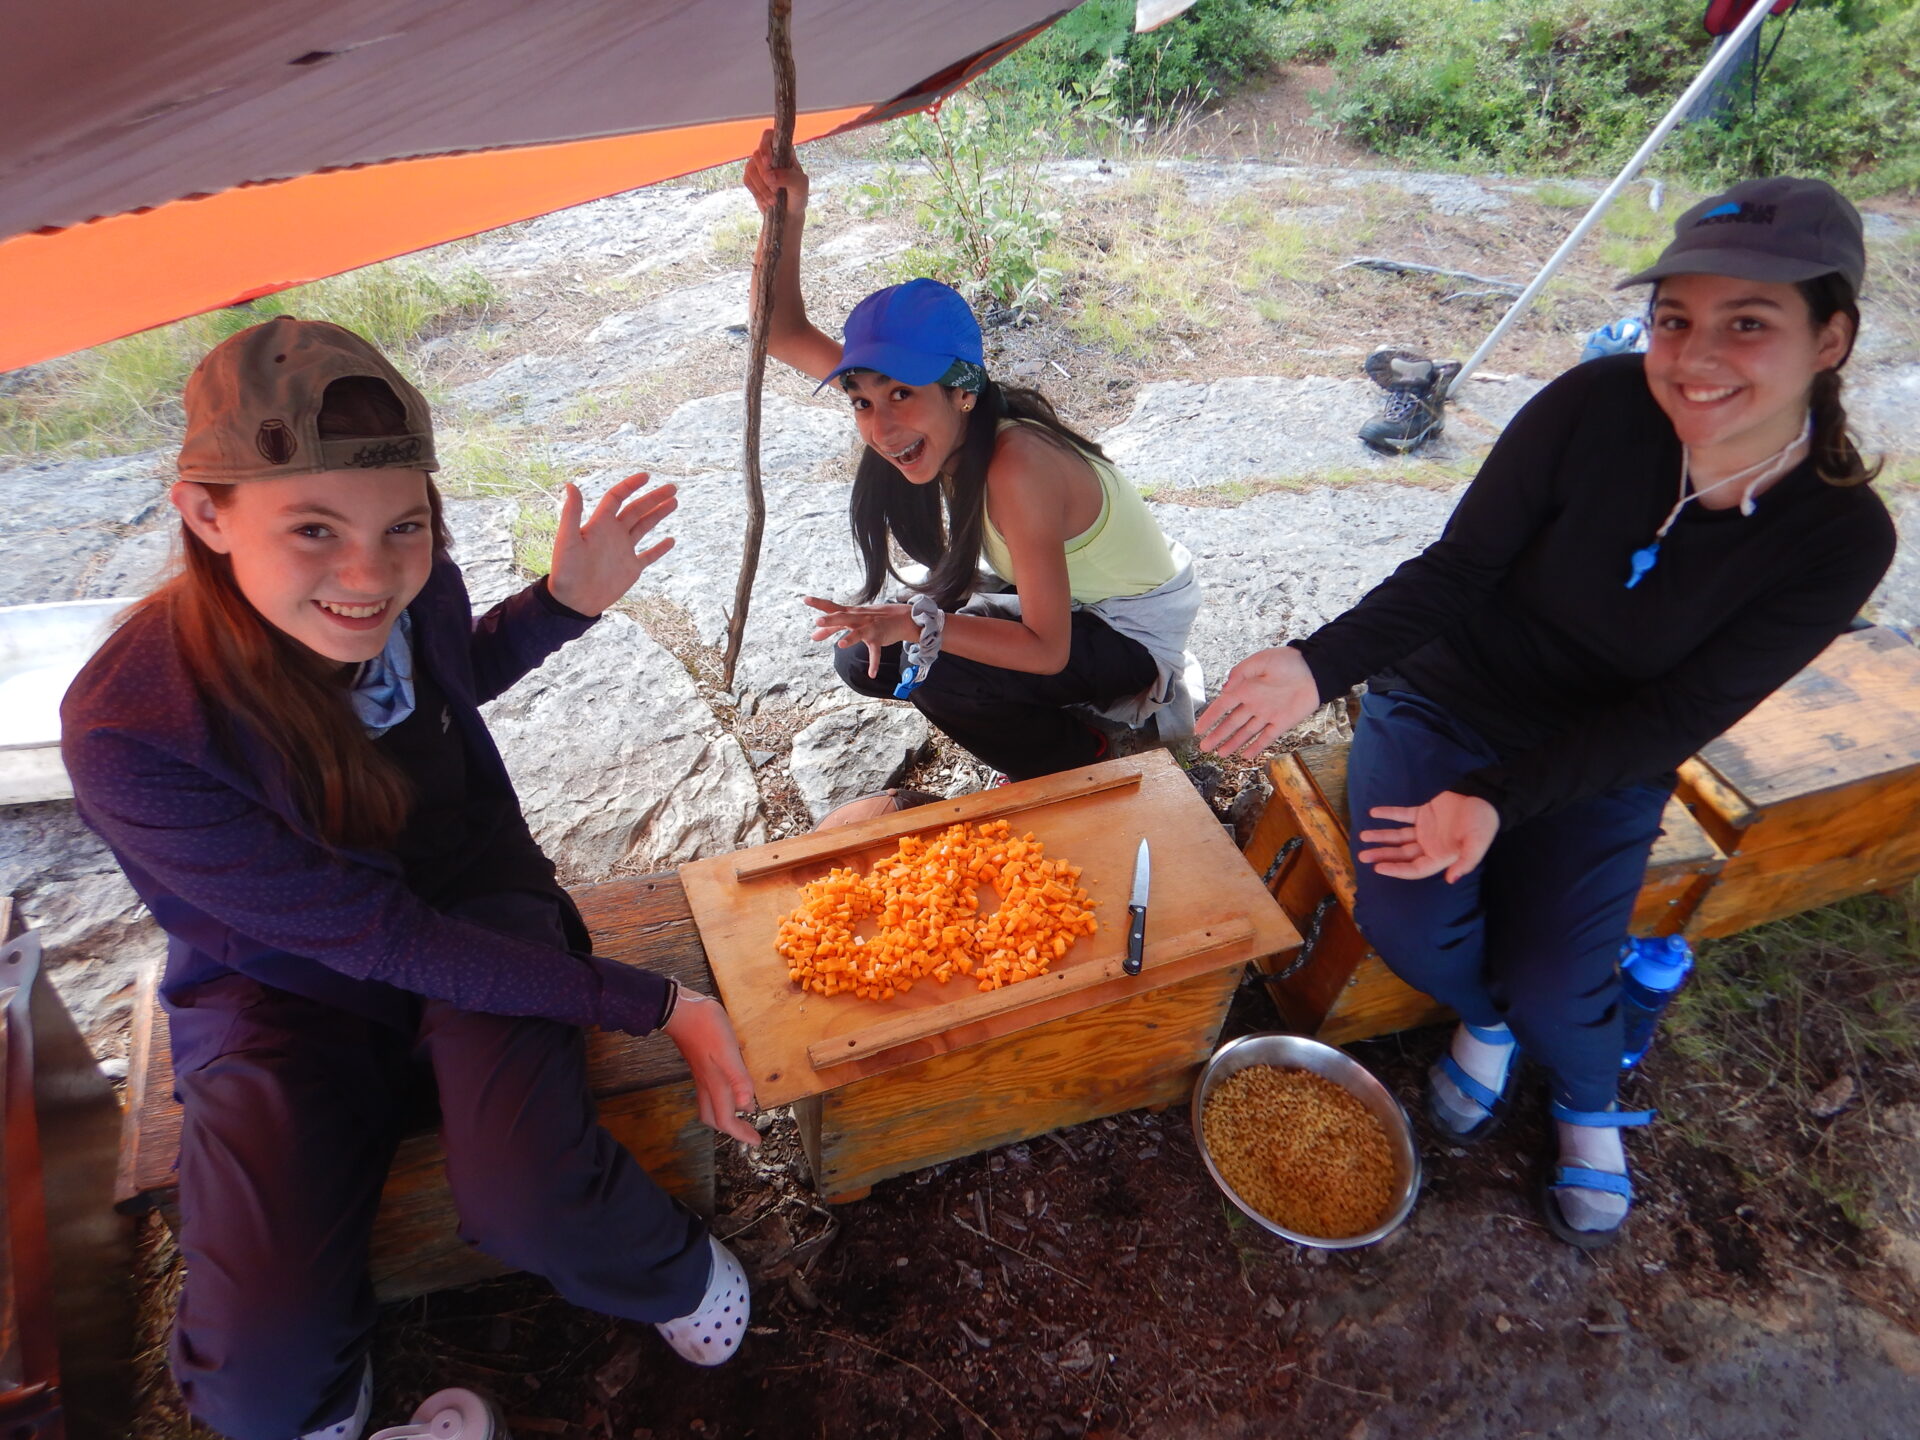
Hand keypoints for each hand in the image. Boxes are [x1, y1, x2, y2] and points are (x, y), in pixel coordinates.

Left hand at [546, 473, 676, 617]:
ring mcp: (624, 550)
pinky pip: (649, 556)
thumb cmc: (566, 570)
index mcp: (600, 524)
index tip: (646, 476)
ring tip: (674, 502)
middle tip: (672, 488)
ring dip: (659, 514)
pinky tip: (671, 540)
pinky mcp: (631, 568)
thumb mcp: (568, 539)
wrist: (573, 601)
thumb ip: (572, 512)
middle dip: (654, 498)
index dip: (630, 486)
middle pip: (637, 510)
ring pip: (645, 527)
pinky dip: (660, 548)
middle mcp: (613, 534)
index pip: (617, 498)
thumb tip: (570, 485)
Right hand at [663, 989, 761, 1145]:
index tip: (756, 1142)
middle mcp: (706, 1083)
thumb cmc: (706, 1027)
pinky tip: (732, 1088)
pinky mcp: (700, 1064)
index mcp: (715, 1084)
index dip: (741, 1134)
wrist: (680, 1009)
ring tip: (743, 1113)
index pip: (726, 1119)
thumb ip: (738, 1079)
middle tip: (750, 1132)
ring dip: (727, 1114)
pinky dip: (723, 1097)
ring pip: (711, 1105)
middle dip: (732, 1129)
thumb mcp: (728, 1052)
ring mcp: (701, 1074)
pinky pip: (710, 1090)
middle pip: (714, 1117)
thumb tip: (748, 1107)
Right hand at [744, 129, 809, 216]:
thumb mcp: (800, 185)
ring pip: (750, 169)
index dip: (765, 146)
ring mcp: (759, 167)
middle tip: (774, 188)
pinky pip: (747, 181)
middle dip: (764, 173)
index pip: (769, 136)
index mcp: (784, 151)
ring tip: (774, 200)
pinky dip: (757, 193)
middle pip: (757, 154)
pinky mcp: (752, 179)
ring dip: (761, 187)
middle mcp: (770, 156)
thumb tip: (770, 176)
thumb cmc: (798, 195)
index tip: (768, 162)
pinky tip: (767, 202)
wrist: (790, 212)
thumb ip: (788, 177)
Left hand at [804, 596, 917, 677]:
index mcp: (850, 613)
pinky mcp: (879, 638)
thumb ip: (831, 628)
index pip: (832, 607)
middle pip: (843, 617)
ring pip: (859, 633)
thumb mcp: (851, 620)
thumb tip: (813, 635)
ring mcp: (869, 628)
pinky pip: (875, 652)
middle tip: (818, 621)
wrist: (901, 617)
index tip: (805, 599)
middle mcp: (859, 618)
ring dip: (850, 638)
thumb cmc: (871, 618)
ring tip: (841, 644)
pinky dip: (874, 663)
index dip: (819, 603)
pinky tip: (871, 674)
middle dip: (831, 620)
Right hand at [1195, 645, 1320, 757]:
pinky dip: (1256, 747)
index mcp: (1246, 688)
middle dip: (1217, 736)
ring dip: (1233, 743)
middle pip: (1231, 723)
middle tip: (1204, 748)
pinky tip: (1245, 755)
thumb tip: (1225, 689)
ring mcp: (1267, 715)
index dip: (1210, 718)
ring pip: (1246, 733)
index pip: (1222, 706)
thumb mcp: (1260, 660)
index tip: (1198, 729)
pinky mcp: (1282, 722)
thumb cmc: (1288, 661)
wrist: (1315, 670)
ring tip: (1220, 754)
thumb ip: (1241, 672)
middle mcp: (1254, 703)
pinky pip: (1266, 737)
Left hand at [1356, 791, 1498, 883]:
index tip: (1379, 868)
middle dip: (1383, 855)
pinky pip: (1403, 815)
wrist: (1486, 799)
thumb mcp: (1477, 845)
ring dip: (1382, 836)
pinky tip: (1374, 813)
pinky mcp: (1423, 813)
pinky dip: (1389, 814)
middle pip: (1402, 854)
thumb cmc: (1482, 824)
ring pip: (1399, 836)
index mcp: (1440, 857)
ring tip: (1363, 837)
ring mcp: (1425, 830)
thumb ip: (1465, 862)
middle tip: (1362, 856)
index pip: (1414, 869)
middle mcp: (1430, 846)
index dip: (1397, 870)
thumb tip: (1451, 880)